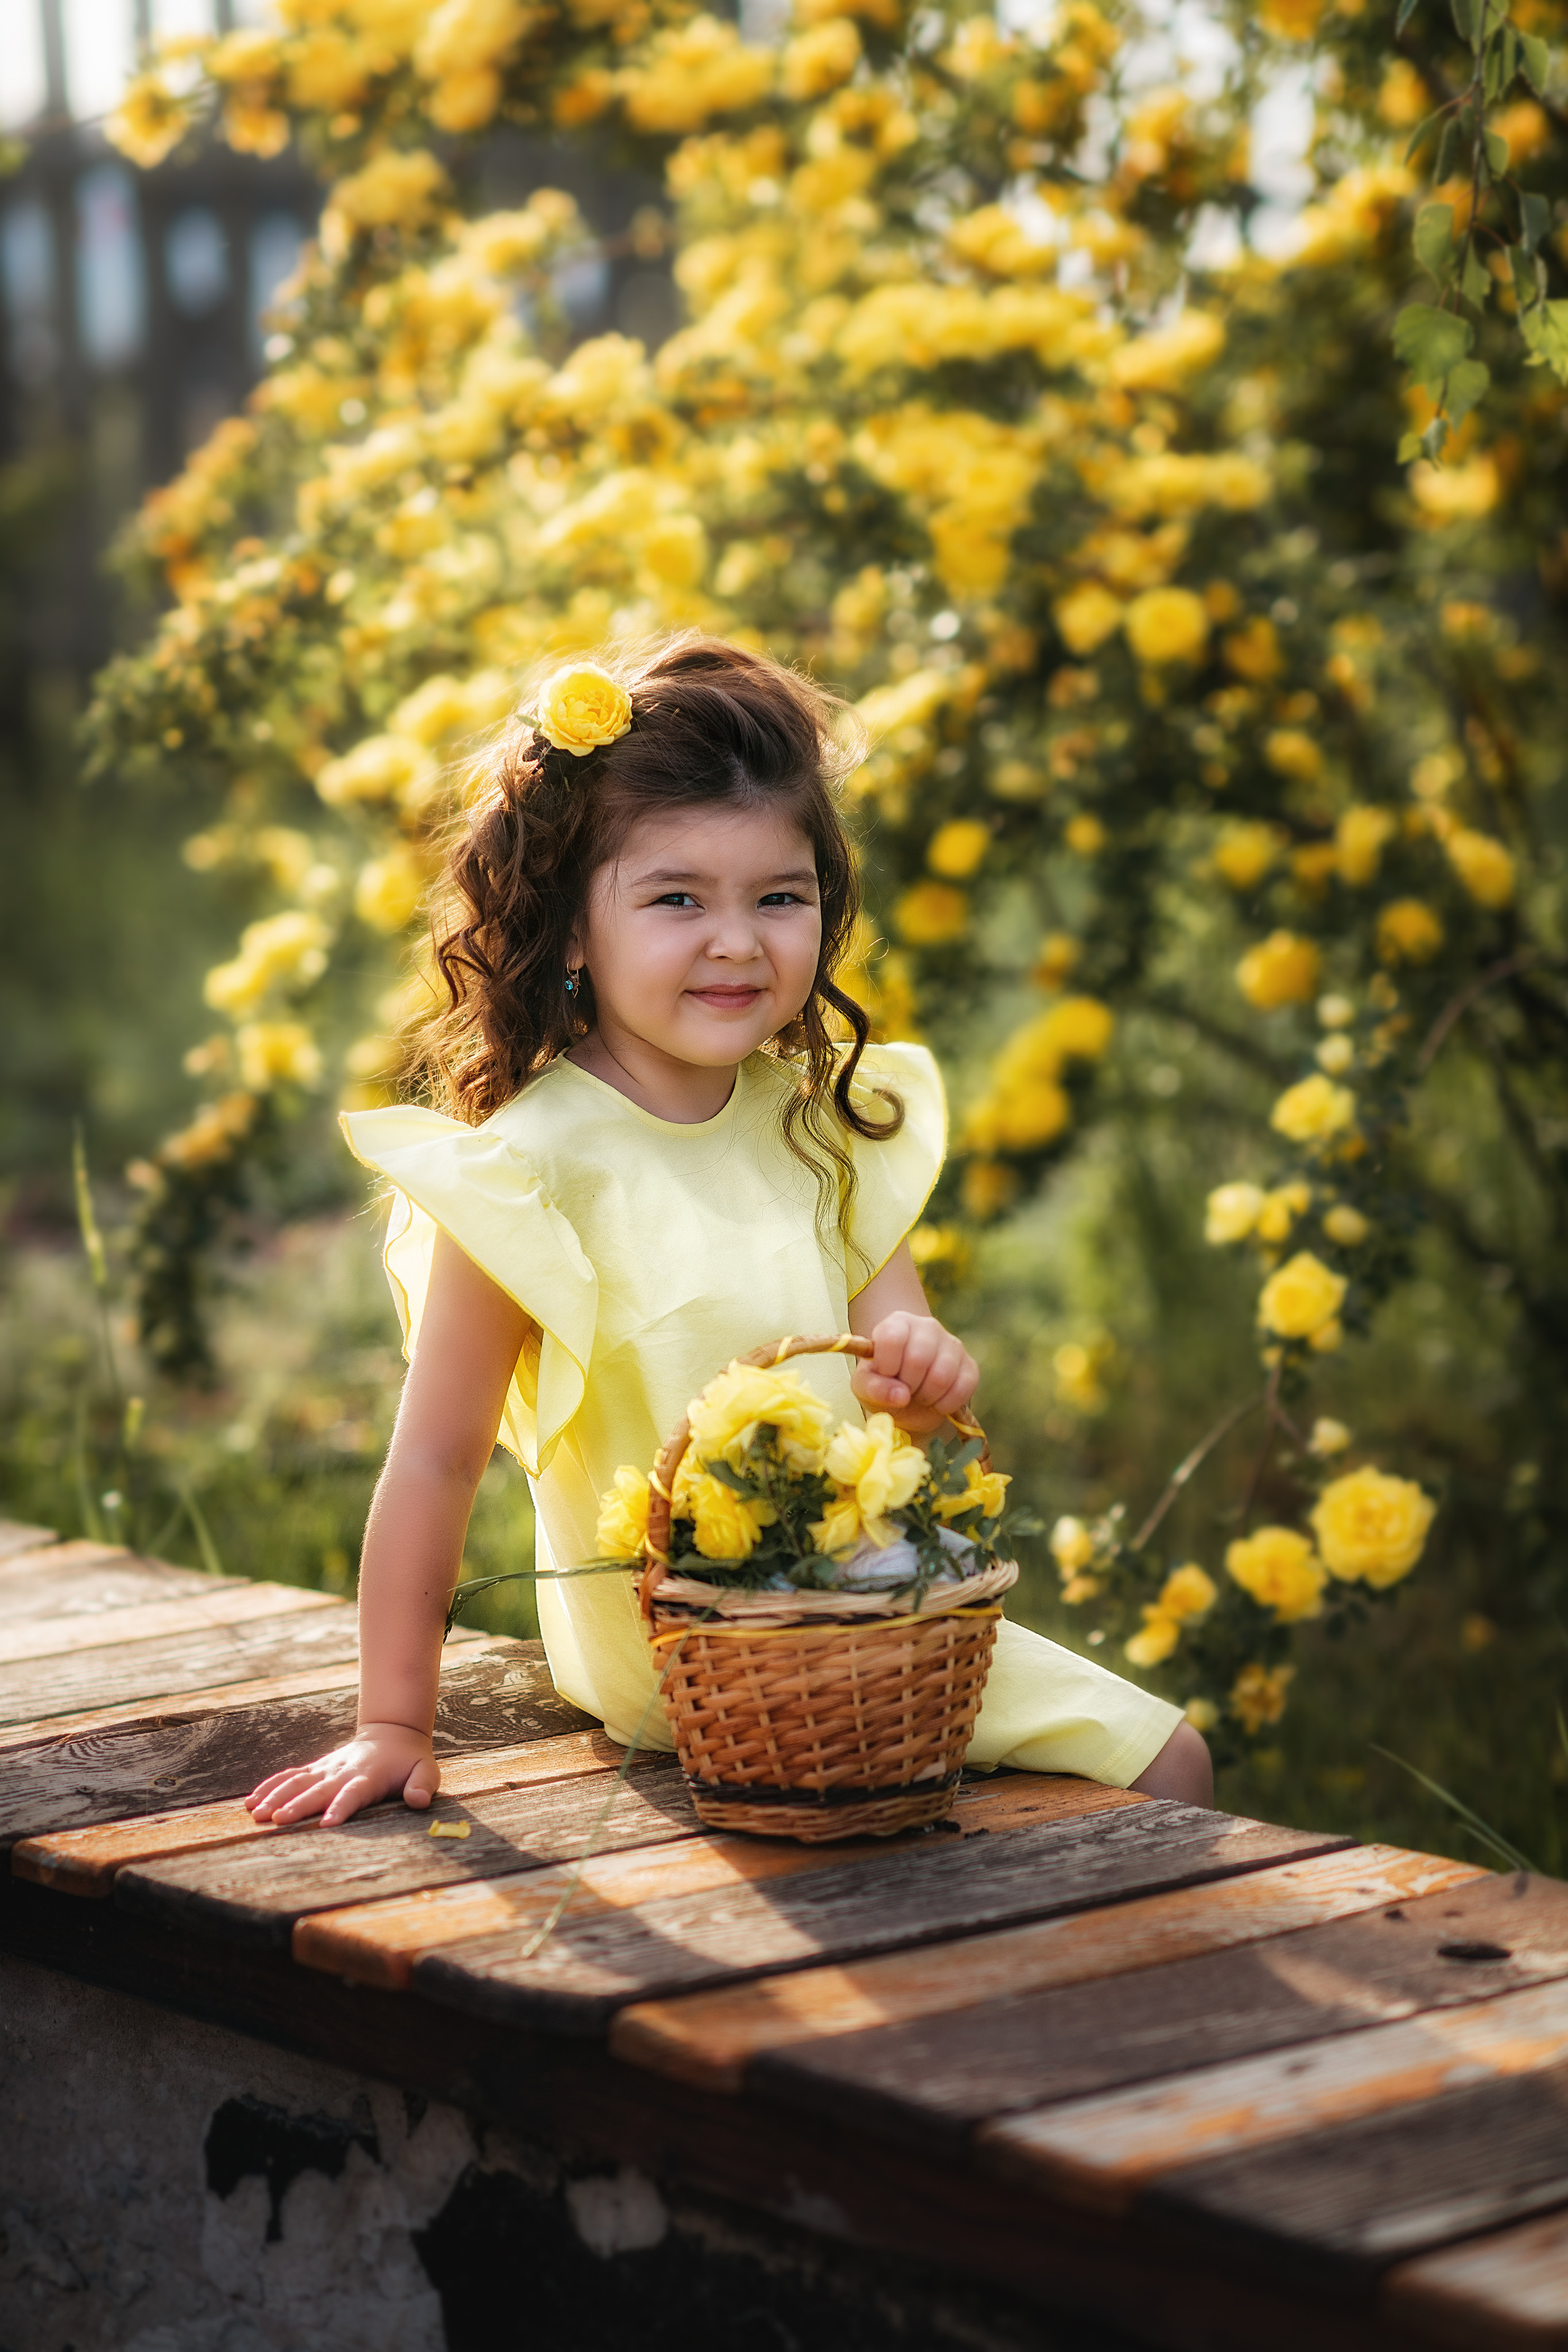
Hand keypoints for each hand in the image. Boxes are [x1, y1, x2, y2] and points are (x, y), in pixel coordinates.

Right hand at [244, 1721, 439, 1827]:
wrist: (393, 1734)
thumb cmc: (411, 1761)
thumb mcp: (426, 1771)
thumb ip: (423, 1785)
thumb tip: (418, 1801)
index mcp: (369, 1776)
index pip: (354, 1793)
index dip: (341, 1807)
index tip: (328, 1823)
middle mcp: (343, 1771)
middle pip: (318, 1789)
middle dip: (297, 1805)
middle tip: (276, 1820)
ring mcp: (327, 1769)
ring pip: (297, 1782)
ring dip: (276, 1796)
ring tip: (256, 1813)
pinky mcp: (317, 1769)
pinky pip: (290, 1776)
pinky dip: (270, 1787)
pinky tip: (251, 1801)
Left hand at [851, 1310, 977, 1435]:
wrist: (910, 1399)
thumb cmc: (884, 1385)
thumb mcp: (865, 1387)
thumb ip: (874, 1388)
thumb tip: (901, 1395)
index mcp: (897, 1323)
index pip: (892, 1338)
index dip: (887, 1366)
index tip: (886, 1376)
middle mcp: (927, 1327)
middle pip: (918, 1359)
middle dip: (908, 1385)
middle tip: (904, 1389)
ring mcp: (952, 1344)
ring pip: (942, 1376)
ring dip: (926, 1397)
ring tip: (919, 1396)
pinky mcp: (970, 1365)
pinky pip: (962, 1388)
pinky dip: (946, 1404)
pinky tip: (936, 1402)